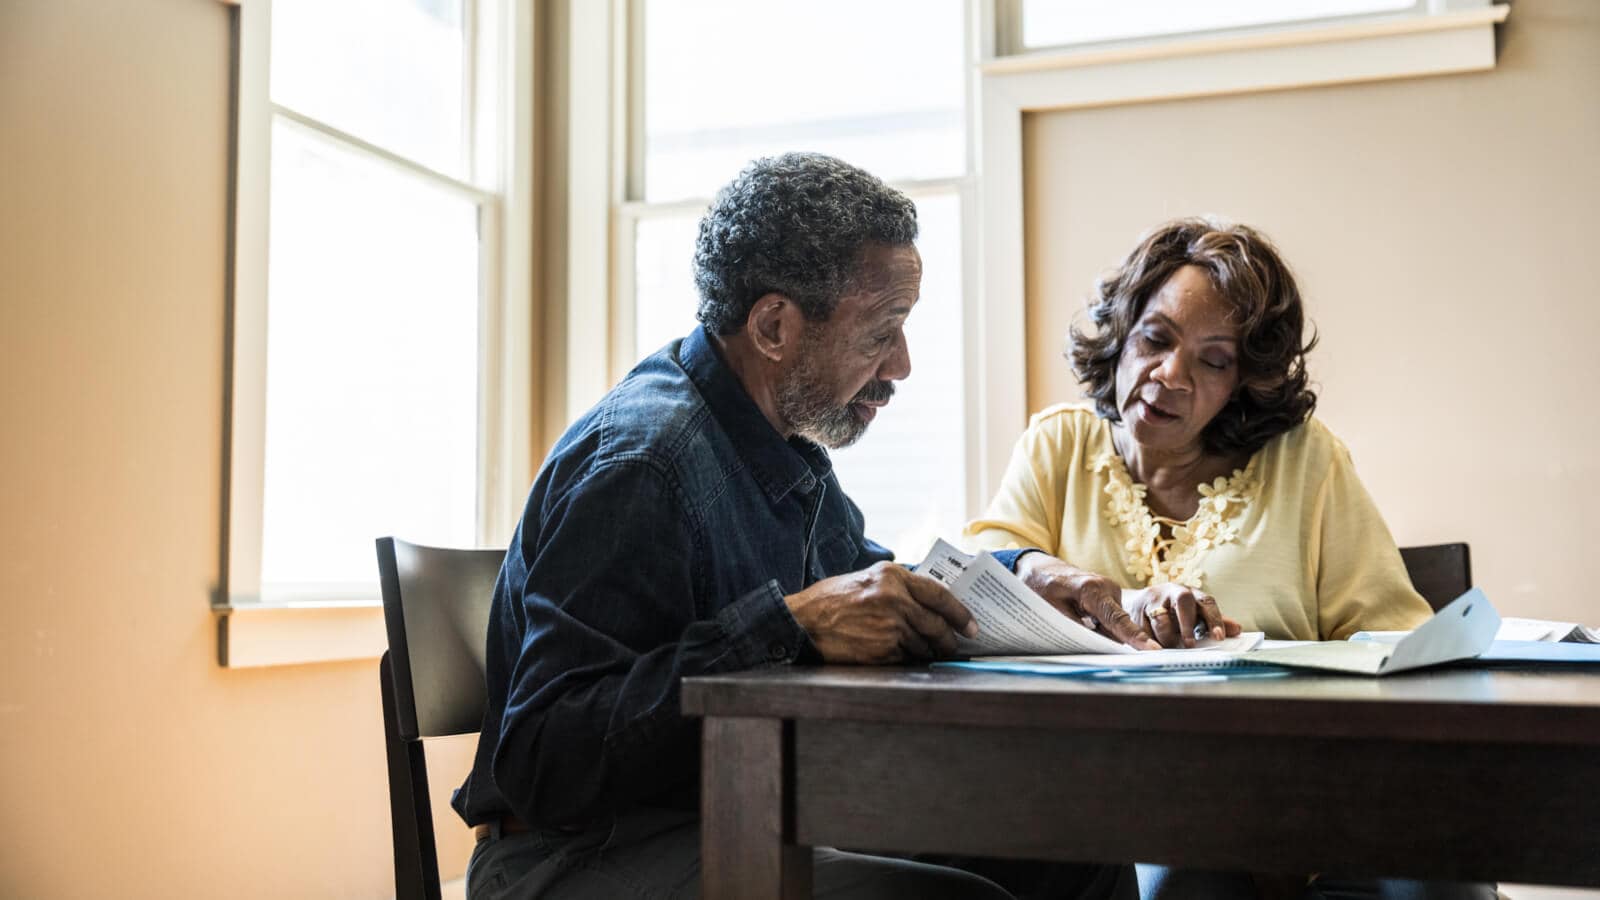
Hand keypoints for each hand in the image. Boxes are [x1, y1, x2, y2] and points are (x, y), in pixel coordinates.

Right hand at [785, 562, 978, 663]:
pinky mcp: (881, 650)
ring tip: (923, 653)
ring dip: (926, 652)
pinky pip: (906, 659)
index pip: (939, 594)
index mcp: (892, 576)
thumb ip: (897, 588)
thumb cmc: (830, 601)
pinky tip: (898, 657)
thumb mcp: (866, 580)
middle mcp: (894, 599)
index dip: (960, 613)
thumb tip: (929, 605)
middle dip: (949, 640)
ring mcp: (889, 626)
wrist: (801, 622)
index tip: (972, 626)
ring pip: (923, 645)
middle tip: (955, 647)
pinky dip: (907, 660)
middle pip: (937, 624)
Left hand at [1014, 553, 1158, 649]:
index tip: (1153, 651)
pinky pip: (1111, 619)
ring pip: (1115, 624)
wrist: (1040, 568)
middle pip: (1118, 625)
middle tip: (1096, 647)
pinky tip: (1085, 626)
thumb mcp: (1051, 609)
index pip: (1117, 619)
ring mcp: (1111, 591)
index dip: (1135, 637)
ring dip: (1103, 634)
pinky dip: (1101, 628)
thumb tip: (1098, 645)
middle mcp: (1108, 588)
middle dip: (1111, 642)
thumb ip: (1075, 627)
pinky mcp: (1109, 597)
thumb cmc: (1041, 586)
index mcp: (1093, 589)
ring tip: (1079, 626)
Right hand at [1123, 583, 1241, 647]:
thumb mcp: (1194, 614)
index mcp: (1192, 593)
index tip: (1219, 636)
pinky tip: (1153, 648)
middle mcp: (1174, 592)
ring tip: (1170, 649)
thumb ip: (1212, 621)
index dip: (1214, 619)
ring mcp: (1154, 599)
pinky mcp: (1137, 610)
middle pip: (1184, 601)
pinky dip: (1150, 642)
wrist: (1138, 604)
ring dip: (1167, 638)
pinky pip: (1144, 629)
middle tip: (1190, 644)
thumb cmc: (1172, 612)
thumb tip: (1237, 629)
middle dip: (1187, 624)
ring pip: (1162, 619)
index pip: (1207, 602)